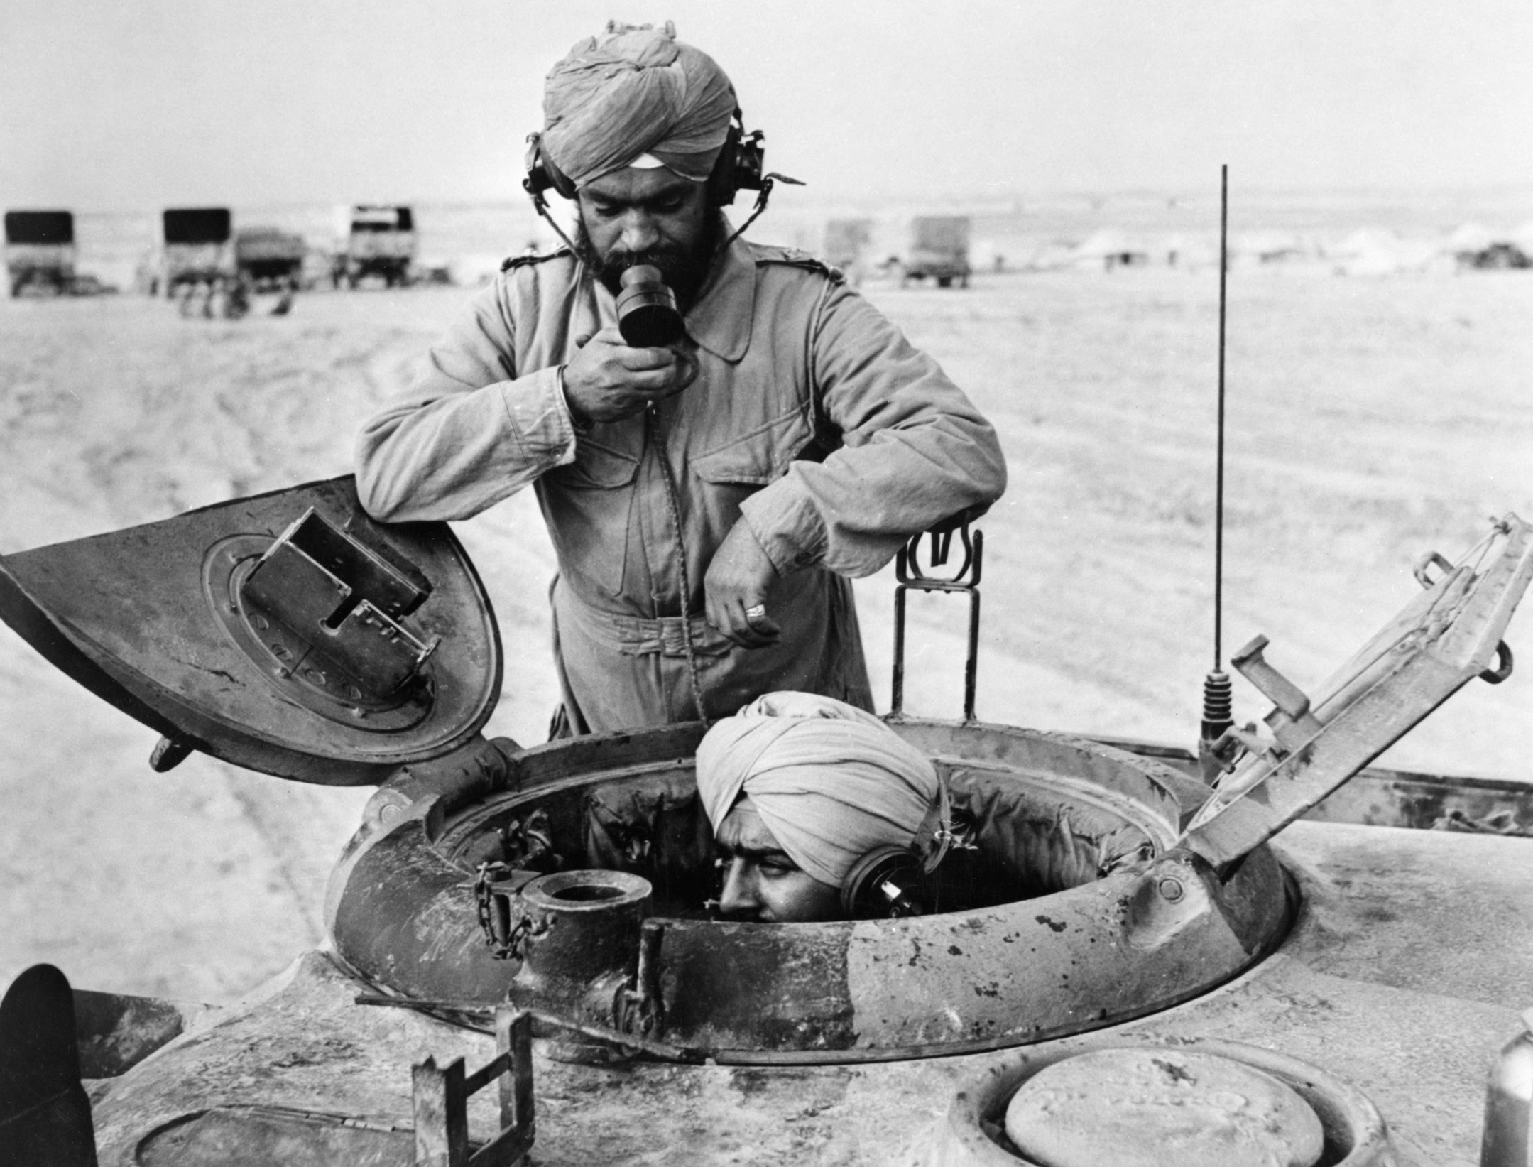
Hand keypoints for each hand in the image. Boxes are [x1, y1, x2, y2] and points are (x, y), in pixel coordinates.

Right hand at [562, 327, 687, 424]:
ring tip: (662, 375)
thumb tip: (646, 334)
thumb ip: (622, 333)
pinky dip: (648, 395)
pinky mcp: (624, 412)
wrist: (570, 393)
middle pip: (662, 378)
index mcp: (616, 359)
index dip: (666, 354)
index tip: (667, 352)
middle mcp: (621, 381)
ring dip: (665, 383)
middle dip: (672, 369)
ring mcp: (624, 399)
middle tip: (670, 364)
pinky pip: (645, 404)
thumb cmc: (587, 364)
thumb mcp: (600, 341)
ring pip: (658, 393)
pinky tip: (644, 387)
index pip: (653, 357)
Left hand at [704, 521, 782, 647]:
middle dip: (747, 643)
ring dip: (759, 640)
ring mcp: (733, 589)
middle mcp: (718, 589)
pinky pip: (756, 620)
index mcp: (710, 584)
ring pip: (741, 629)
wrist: (762, 526)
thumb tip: (741, 608)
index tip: (748, 636)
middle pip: (727, 630)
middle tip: (764, 643)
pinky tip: (775, 629)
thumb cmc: (750, 544)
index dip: (731, 634)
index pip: (714, 622)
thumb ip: (728, 585)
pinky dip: (766, 629)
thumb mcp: (729, 565)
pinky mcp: (750, 588)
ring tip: (773, 638)